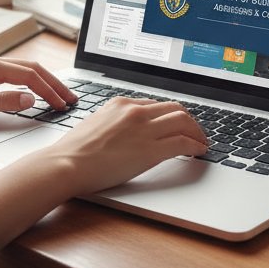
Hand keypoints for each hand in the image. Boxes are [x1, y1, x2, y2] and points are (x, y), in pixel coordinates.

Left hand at [0, 54, 77, 122]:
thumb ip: (3, 102)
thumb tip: (31, 100)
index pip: (31, 76)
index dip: (50, 91)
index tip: (63, 106)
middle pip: (33, 69)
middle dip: (54, 84)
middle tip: (71, 99)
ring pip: (26, 70)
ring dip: (45, 82)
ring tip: (60, 96)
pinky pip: (16, 74)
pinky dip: (32, 82)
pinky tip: (37, 91)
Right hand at [36, 96, 207, 195]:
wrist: (67, 163)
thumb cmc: (75, 151)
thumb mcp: (95, 124)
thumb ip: (114, 122)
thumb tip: (125, 131)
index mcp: (121, 103)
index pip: (156, 104)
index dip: (170, 115)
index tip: (176, 124)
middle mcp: (135, 111)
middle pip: (175, 108)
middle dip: (189, 120)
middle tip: (195, 132)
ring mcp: (143, 129)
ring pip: (183, 121)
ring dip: (197, 132)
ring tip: (201, 142)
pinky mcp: (150, 150)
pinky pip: (183, 142)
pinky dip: (195, 145)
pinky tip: (198, 152)